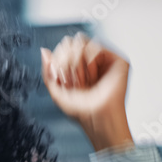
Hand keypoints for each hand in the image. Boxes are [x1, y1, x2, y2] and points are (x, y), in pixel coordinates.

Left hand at [40, 32, 133, 151]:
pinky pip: (96, 47)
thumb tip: (44, 52)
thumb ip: (47, 71)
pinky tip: (93, 76)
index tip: (62, 80)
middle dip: (66, 62)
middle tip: (73, 82)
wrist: (96, 119)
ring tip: (83, 81)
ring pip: (82, 42)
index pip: (63, 47)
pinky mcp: (117, 60)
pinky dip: (90, 63)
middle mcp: (90, 62)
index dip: (58, 61)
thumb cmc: (82, 111)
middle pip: (70, 42)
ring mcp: (104, 59)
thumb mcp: (56, 92)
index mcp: (77, 67)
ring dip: (77, 64)